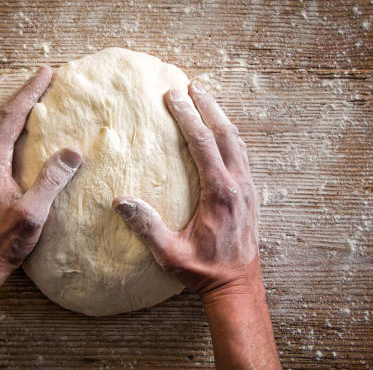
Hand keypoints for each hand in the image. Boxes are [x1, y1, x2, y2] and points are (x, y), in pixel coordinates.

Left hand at [0, 67, 81, 273]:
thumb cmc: (6, 240)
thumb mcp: (33, 212)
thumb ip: (51, 180)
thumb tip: (72, 151)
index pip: (12, 116)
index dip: (30, 92)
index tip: (47, 73)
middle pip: (3, 115)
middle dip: (25, 93)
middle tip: (46, 77)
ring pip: (1, 125)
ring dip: (19, 106)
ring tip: (39, 95)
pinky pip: (1, 139)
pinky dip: (16, 124)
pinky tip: (28, 128)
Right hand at [113, 80, 258, 296]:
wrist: (237, 285)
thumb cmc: (203, 272)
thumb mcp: (170, 254)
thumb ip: (147, 227)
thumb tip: (121, 202)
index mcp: (220, 194)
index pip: (203, 144)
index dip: (188, 117)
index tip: (174, 96)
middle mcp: (238, 185)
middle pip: (226, 133)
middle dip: (207, 106)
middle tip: (191, 86)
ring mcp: (248, 189)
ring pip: (238, 142)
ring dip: (221, 118)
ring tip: (205, 100)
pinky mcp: (251, 195)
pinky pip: (242, 155)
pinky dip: (230, 136)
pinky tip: (221, 132)